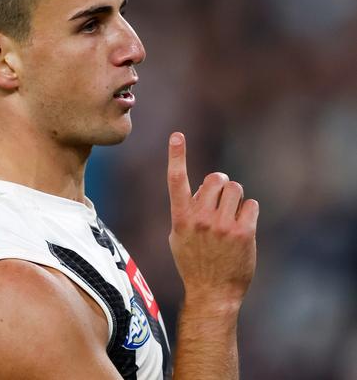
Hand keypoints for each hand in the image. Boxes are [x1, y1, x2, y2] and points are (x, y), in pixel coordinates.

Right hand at [167, 132, 258, 308]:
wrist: (212, 292)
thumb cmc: (193, 262)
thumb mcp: (178, 235)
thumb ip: (187, 209)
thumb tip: (207, 188)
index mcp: (181, 217)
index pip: (176, 180)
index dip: (176, 156)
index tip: (176, 135)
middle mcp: (200, 218)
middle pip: (216, 179)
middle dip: (220, 185)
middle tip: (220, 202)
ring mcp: (222, 226)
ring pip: (235, 189)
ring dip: (234, 198)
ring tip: (230, 216)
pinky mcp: (243, 233)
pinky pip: (251, 204)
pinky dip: (248, 212)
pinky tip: (242, 227)